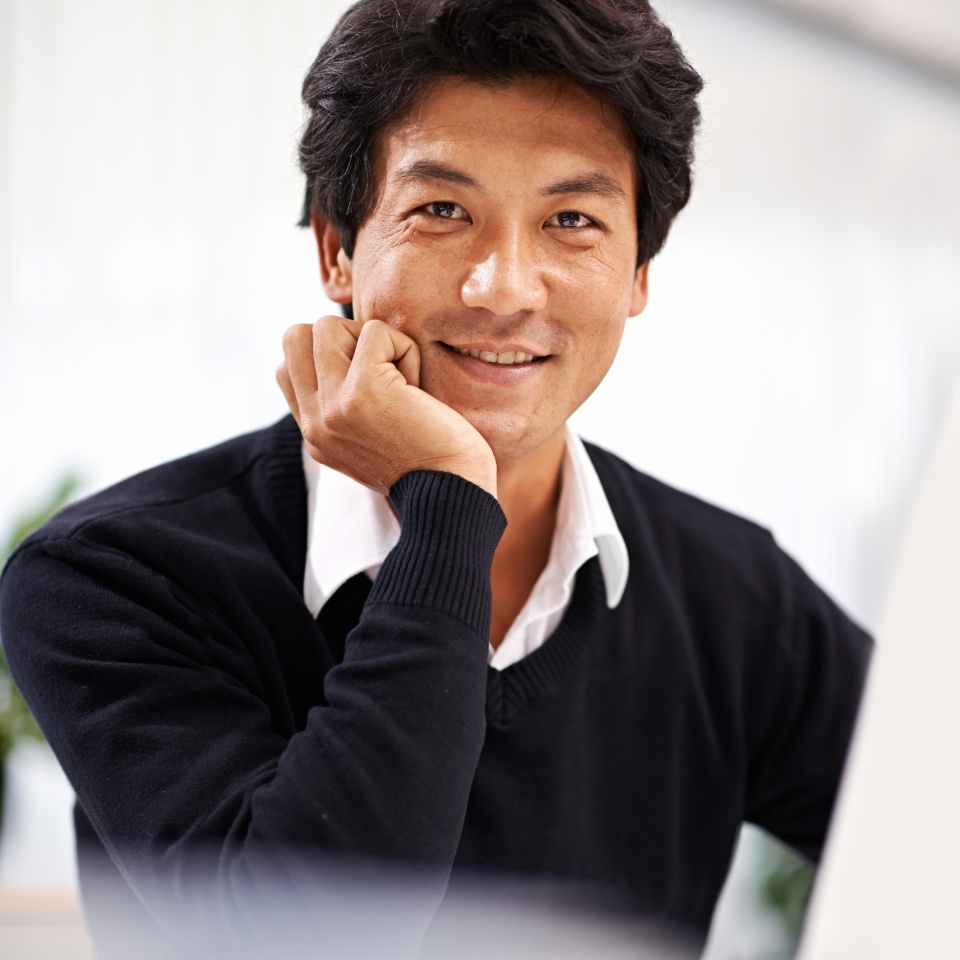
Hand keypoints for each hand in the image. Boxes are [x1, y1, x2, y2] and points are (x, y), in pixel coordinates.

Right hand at [277, 317, 496, 497]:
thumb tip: (345, 353)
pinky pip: (375, 332)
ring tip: (399, 378)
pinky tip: (417, 386)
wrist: (452, 495)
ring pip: (327, 326)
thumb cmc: (431, 465)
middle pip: (295, 337)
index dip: (327, 355)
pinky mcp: (361, 390)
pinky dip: (404, 348)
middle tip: (379, 369)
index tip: (369, 379)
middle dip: (341, 338)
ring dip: (372, 340)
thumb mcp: (369, 442)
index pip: (287, 367)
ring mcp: (333, 406)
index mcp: (314, 435)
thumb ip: (343, 409)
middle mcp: (314, 423)